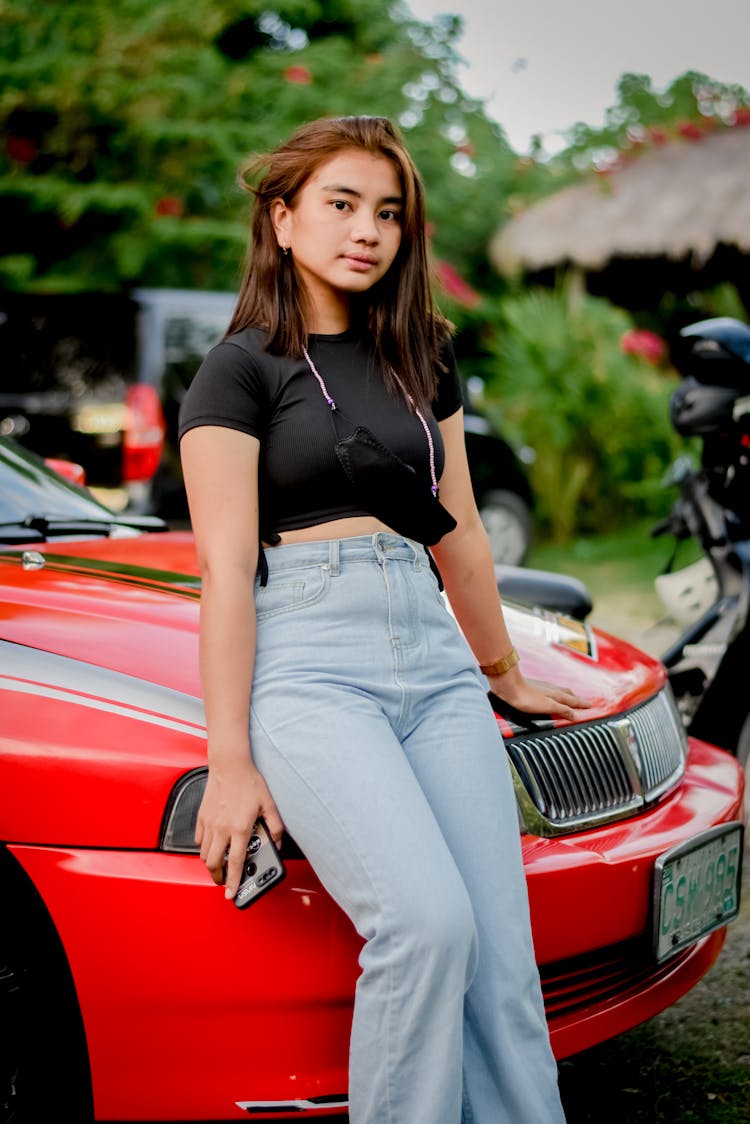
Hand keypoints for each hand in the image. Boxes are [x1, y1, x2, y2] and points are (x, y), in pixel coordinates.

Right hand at [195, 760, 283, 899]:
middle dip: (218, 877)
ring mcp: (209, 823)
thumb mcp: (269, 804)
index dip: (233, 881)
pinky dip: (204, 847)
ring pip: (204, 854)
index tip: (231, 894)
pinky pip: (198, 839)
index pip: (235, 862)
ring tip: (219, 865)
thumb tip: (277, 843)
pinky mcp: (201, 817)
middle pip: (213, 863)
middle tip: (224, 881)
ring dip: (211, 864)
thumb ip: (275, 827)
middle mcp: (222, 828)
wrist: (229, 764)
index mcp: (240, 828)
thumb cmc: (249, 782)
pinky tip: (212, 845)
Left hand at [489, 672, 590, 720]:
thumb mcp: (547, 706)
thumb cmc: (526, 696)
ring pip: (559, 691)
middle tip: (583, 703)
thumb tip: (576, 715)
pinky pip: (550, 691)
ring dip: (567, 695)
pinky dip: (556, 694)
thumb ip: (561, 710)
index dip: (582, 704)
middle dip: (576, 699)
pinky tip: (550, 695)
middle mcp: (551, 689)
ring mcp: (542, 687)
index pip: (573, 701)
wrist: (508, 685)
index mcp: (557, 695)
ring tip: (570, 699)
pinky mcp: (533, 688)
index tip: (591, 706)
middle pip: (568, 694)